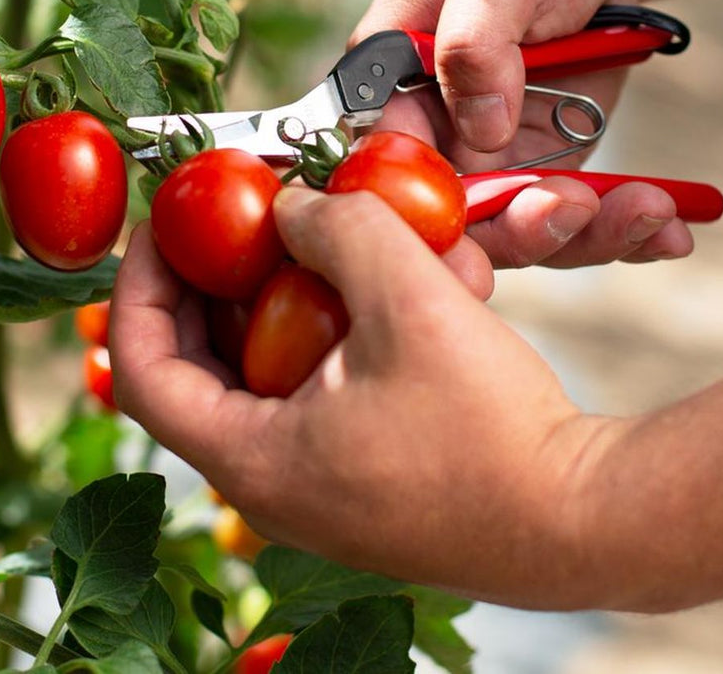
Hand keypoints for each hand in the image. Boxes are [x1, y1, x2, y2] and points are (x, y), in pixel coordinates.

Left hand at [110, 189, 618, 608]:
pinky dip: (338, 328)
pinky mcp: (367, 472)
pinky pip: (323, 386)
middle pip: (204, 362)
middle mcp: (273, 482)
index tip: (161, 220)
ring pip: (269, 369)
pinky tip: (390, 283)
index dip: (139, 282)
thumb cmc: (493, 430)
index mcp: (252, 458)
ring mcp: (321, 482)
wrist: (584, 518)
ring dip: (289, 296)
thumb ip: (339, 230)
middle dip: (218, 278)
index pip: (141, 364)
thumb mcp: (407, 299)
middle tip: (236, 212)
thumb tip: (292, 205)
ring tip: (325, 234)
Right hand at [353, 0, 692, 267]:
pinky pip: (570, 218)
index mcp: (390, 72)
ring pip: (515, 229)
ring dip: (582, 236)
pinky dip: (620, 231)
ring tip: (650, 213)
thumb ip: (476, 38)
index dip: (420, 200)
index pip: (382, 153)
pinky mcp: (540, 166)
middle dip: (515, 230)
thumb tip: (479, 129)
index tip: (480, 223)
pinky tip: (670, 232)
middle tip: (578, 209)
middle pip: (448, 213)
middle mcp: (428, 126)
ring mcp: (484, 154)